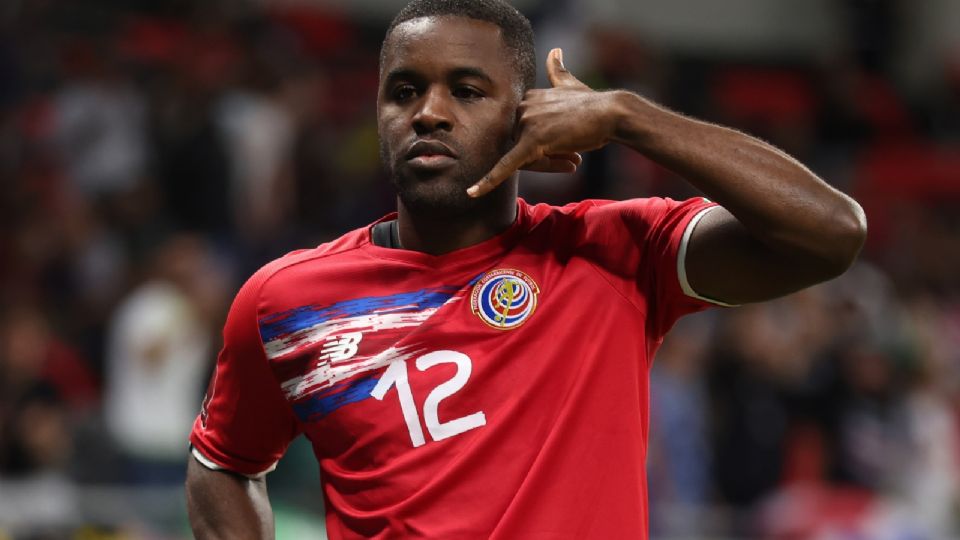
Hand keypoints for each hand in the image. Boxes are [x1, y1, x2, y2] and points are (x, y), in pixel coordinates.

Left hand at [467, 48, 618, 196]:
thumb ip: (557, 72)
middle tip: (572, 156)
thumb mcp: (571, 85)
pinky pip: (506, 165)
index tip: (566, 147)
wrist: (612, 113)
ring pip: (525, 159)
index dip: (543, 146)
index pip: (522, 133)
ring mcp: (526, 123)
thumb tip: (554, 51)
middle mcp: (522, 108)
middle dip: (545, 157)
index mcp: (526, 98)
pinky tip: (472, 193)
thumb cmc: (594, 105)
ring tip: (574, 158)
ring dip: (550, 164)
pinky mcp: (532, 142)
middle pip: (522, 147)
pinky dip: (488, 181)